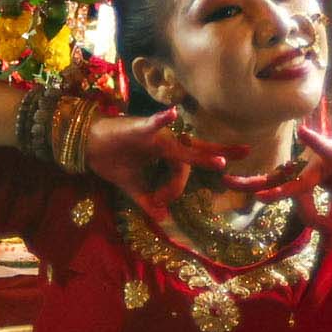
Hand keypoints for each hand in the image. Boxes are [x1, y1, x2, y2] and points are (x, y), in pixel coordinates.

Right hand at [82, 110, 228, 207]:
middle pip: (196, 148)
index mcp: (166, 152)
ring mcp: (154, 136)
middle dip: (221, 151)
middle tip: (246, 151)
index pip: (193, 158)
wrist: (86, 144)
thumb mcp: (132, 186)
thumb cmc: (110, 158)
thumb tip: (161, 219)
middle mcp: (165, 142)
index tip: (206, 185)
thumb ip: (148, 201)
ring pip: (180, 149)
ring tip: (221, 162)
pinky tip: (173, 112)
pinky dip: (162, 119)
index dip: (211, 161)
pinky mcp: (138, 130)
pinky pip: (152, 125)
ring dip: (199, 156)